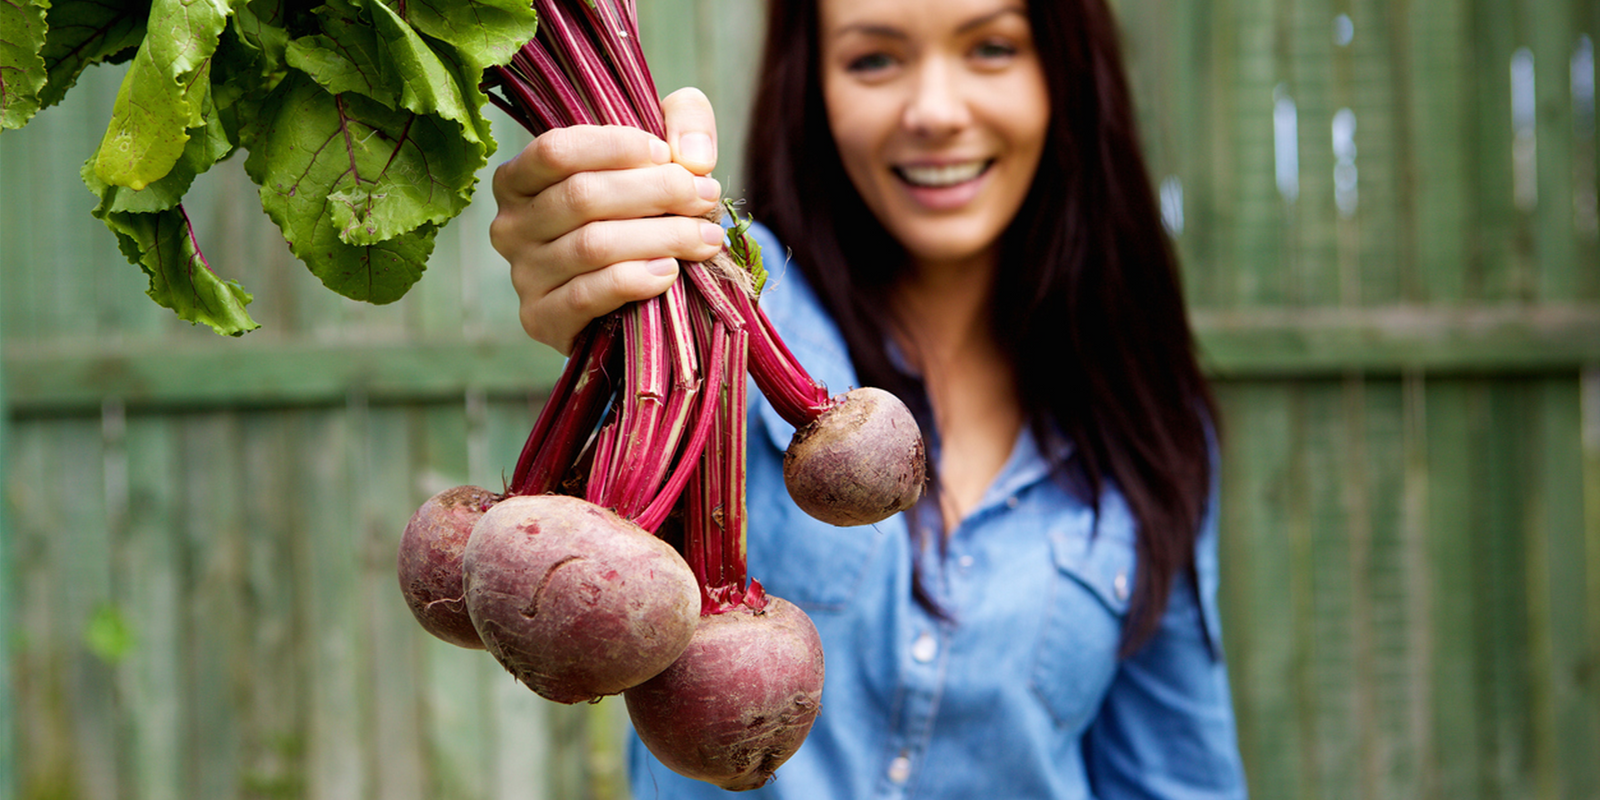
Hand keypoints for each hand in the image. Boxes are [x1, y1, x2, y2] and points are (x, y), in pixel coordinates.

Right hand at [491, 88, 723, 353]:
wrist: (633, 297)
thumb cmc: (641, 212)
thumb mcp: (661, 153)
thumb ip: (684, 122)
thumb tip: (693, 156)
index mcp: (521, 178)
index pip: (556, 150)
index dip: (616, 147)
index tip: (668, 155)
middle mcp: (510, 225)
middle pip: (582, 196)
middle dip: (656, 192)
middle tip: (705, 197)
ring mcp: (522, 275)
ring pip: (593, 245)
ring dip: (661, 237)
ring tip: (705, 238)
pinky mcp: (541, 318)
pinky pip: (588, 294)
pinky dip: (635, 280)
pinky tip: (669, 272)